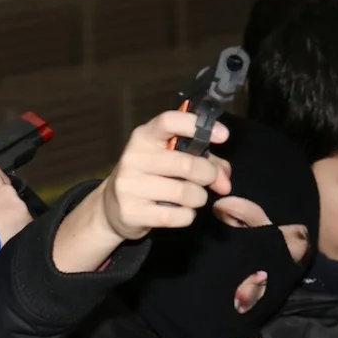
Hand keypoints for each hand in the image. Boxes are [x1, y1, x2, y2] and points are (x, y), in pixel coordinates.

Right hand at [52, 110, 231, 272]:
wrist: (112, 207)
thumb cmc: (150, 177)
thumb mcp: (171, 159)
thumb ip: (204, 161)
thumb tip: (225, 181)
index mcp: (143, 137)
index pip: (169, 122)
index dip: (197, 126)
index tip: (222, 136)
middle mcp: (133, 158)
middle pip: (187, 164)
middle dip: (208, 174)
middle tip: (210, 181)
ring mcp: (129, 186)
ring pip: (185, 193)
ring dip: (198, 198)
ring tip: (192, 198)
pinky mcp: (131, 212)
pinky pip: (177, 216)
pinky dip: (187, 216)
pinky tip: (180, 212)